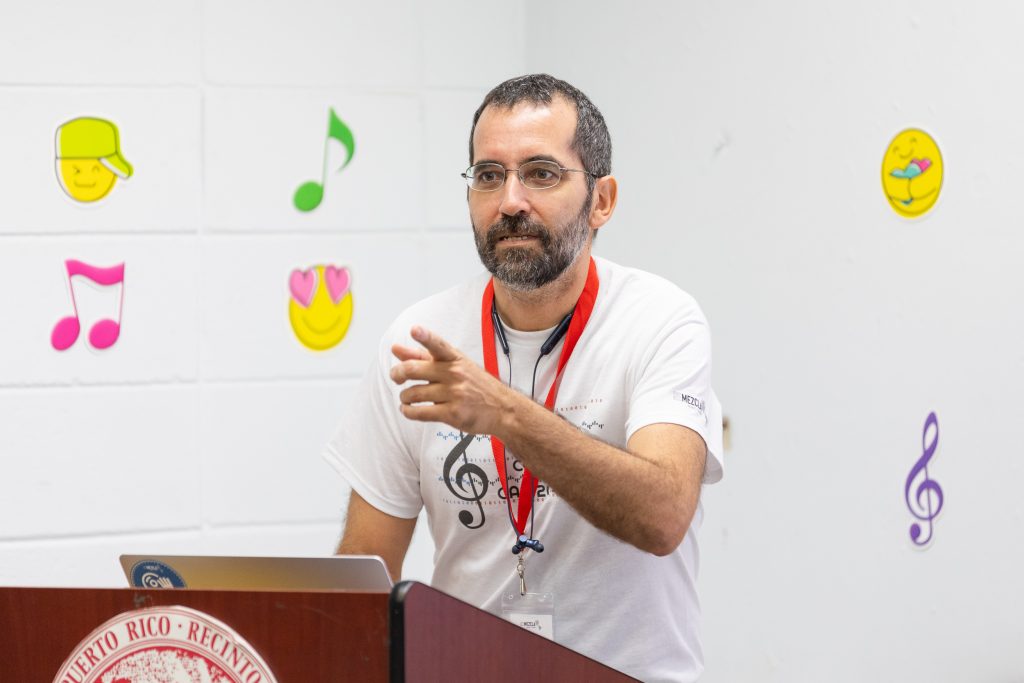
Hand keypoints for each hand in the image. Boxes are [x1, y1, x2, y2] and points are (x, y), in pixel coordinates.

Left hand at [389, 326, 517, 434]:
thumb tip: (396, 349)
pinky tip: (408, 410)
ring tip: (406, 398)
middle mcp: (454, 374)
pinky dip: (408, 412)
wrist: (503, 409)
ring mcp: (454, 394)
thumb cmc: (476, 385)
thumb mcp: (456, 365)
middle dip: (397, 374)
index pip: (438, 345)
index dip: (425, 337)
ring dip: (404, 397)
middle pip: (414, 369)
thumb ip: (424, 357)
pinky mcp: (453, 414)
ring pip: (413, 393)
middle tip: (396, 377)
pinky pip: (420, 412)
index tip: (415, 330)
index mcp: (455, 359)